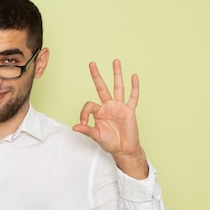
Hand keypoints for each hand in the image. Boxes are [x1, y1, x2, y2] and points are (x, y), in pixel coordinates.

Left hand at [72, 59, 148, 178]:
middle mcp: (108, 106)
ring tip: (115, 61)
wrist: (123, 148)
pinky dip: (134, 87)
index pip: (89, 105)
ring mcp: (119, 106)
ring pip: (118, 87)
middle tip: (92, 63)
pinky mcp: (129, 110)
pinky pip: (133, 97)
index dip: (84, 114)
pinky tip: (134, 76)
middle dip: (97, 76)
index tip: (83, 124)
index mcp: (99, 111)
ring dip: (117, 74)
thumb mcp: (96, 136)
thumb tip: (74, 127)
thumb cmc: (109, 142)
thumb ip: (86, 130)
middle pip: (102, 87)